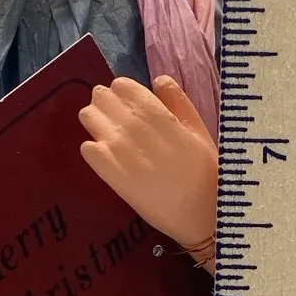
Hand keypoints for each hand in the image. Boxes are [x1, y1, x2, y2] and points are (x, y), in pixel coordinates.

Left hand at [78, 76, 217, 262]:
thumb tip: (158, 79)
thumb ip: (179, 103)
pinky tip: (103, 153)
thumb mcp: (200, 132)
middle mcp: (139, 131)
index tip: (124, 97)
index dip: (121, 89)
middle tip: (110, 111)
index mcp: (162, 117)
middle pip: (104, 100)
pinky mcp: (113, 178)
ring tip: (105, 130)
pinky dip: (91, 147)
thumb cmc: (208, 174)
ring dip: (94, 119)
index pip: (126, 89)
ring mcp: (123, 155)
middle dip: (104, 101)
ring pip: (91, 120)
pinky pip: (88, 151)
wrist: (203, 216)